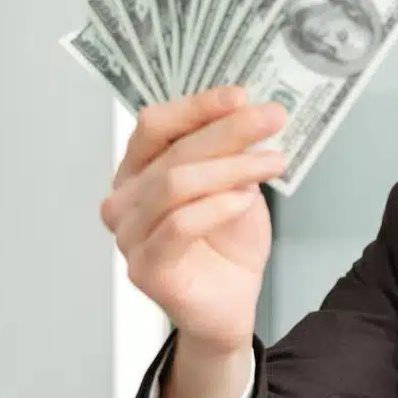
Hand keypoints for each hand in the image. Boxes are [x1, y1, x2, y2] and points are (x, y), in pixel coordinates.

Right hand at [101, 86, 287, 354]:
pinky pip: (178, 225)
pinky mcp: (145, 267)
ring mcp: (129, 234)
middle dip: (229, 130)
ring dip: (230, 167)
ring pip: (175, 184)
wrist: (232, 301)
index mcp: (139, 170)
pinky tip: (245, 200)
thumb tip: (248, 115)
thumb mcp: (236, 184)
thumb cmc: (227, 241)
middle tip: (272, 118)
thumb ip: (231, 154)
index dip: (197, 107)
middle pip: (173, 150)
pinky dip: (216, 206)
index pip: (155, 125)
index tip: (241, 96)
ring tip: (272, 162)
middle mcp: (125, 198)